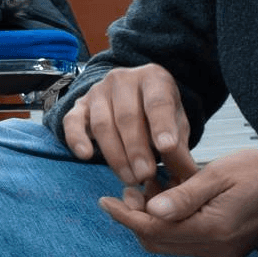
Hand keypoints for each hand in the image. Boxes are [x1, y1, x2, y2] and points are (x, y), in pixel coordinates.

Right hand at [62, 64, 196, 185]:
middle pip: (127, 116)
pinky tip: (85, 155)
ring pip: (102, 123)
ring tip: (129, 178)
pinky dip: (76, 139)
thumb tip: (186, 175)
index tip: (166, 148)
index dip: (161, 125)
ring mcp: (97, 91)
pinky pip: (71, 122)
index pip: (157, 101)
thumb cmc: (158, 114)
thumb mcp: (177, 124)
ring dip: (115, 154)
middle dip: (136, 149)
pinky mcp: (78, 105)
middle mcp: (123, 79)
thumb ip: (180, 147)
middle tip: (145, 175)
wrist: (133, 98)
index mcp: (153, 78)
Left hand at [98, 148, 257, 256]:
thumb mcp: (218, 175)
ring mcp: (222, 253)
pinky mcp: (224, 249)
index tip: (104, 201)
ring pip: (169, 243)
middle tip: (128, 190)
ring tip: (148, 186)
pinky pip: (185, 240)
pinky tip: (168, 196)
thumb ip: (184, 194)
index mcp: (214, 230)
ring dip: (152, 218)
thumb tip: (151, 209)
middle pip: (158, 242)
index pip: (154, 231)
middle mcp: (217, 249)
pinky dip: (170, 221)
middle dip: (136, 217)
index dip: (125, 216)